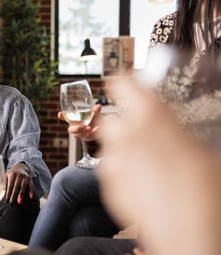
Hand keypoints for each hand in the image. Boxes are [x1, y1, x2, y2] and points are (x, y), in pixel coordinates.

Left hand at [6, 163, 33, 203]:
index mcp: (12, 174)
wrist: (20, 167)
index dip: (8, 192)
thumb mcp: (6, 176)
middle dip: (14, 195)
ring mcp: (25, 177)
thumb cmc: (12, 174)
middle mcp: (19, 175)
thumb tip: (3, 193)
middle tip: (12, 202)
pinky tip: (31, 197)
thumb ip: (5, 183)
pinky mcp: (30, 179)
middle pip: (16, 186)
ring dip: (21, 194)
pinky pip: (31, 185)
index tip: (7, 199)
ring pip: (23, 186)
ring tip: (19, 201)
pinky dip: (31, 191)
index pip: (10, 185)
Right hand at [58, 104, 101, 140]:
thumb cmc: (95, 119)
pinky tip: (96, 129)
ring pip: (77, 135)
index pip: (66, 118)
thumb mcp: (95, 114)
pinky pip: (88, 137)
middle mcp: (76, 127)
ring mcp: (81, 134)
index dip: (62, 116)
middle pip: (70, 130)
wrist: (102, 126)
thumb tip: (98, 106)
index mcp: (75, 120)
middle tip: (81, 126)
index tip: (59, 114)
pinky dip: (92, 133)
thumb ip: (96, 111)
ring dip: (82, 132)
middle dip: (75, 129)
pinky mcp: (87, 138)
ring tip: (89, 128)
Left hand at [97, 77, 220, 254]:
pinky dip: (121, 170)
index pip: (121, 84)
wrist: (192, 231)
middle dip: (123, 123)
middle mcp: (126, 135)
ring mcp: (113, 161)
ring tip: (146, 163)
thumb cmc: (206, 187)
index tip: (123, 83)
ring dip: (121, 147)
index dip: (121, 82)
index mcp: (151, 116)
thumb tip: (168, 128)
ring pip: (109, 144)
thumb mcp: (199, 148)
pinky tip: (142, 183)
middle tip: (142, 135)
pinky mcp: (107, 185)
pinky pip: (110, 169)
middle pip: (111, 119)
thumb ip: (174, 131)